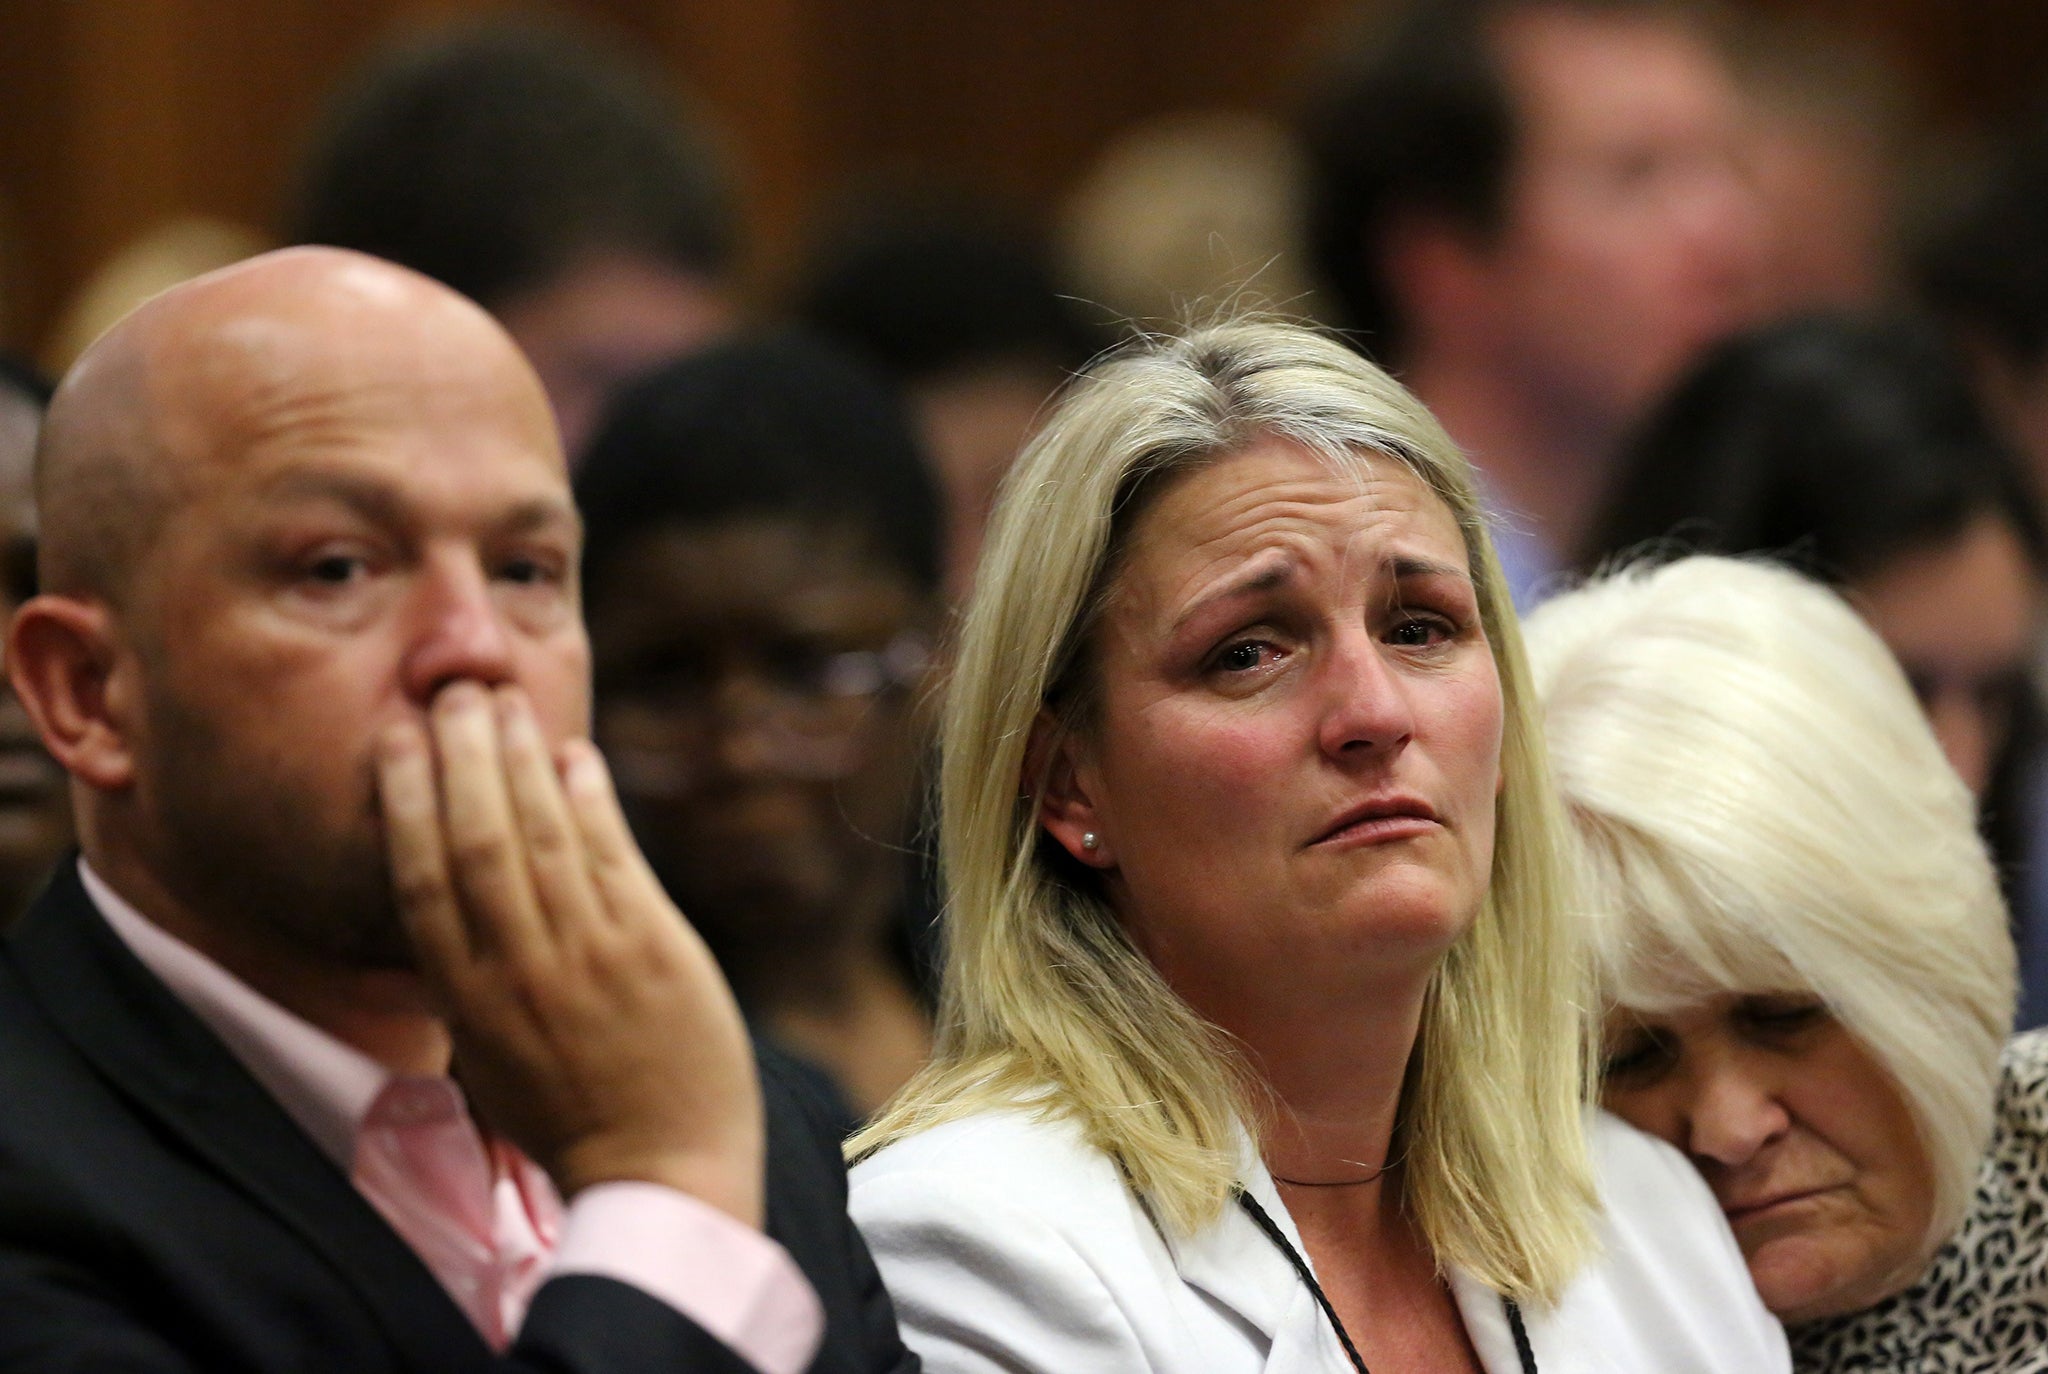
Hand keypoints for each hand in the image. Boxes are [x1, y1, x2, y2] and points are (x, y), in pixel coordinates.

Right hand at [375, 680, 764, 1226]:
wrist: (662, 1170)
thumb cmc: (572, 1113)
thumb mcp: (489, 1052)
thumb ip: (469, 975)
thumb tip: (451, 896)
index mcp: (467, 999)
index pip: (421, 879)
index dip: (406, 800)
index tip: (398, 738)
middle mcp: (519, 970)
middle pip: (476, 840)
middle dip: (460, 756)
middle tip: (453, 692)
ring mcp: (588, 956)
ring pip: (541, 836)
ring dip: (520, 761)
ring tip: (506, 703)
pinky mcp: (653, 949)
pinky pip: (613, 857)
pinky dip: (591, 800)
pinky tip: (575, 755)